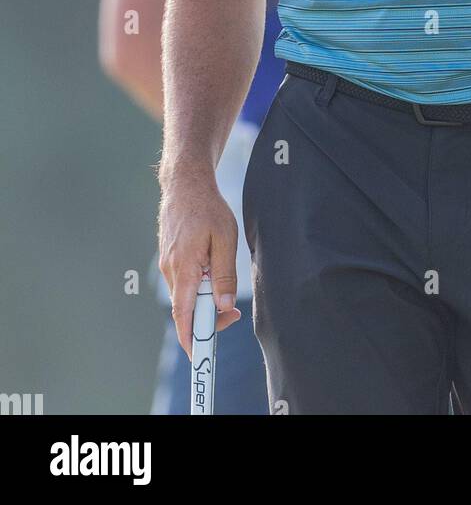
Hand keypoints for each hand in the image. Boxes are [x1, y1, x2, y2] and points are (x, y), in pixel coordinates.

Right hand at [158, 166, 242, 357]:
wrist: (186, 184)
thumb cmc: (208, 208)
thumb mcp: (225, 239)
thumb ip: (224, 274)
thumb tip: (223, 305)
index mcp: (184, 268)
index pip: (183, 314)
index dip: (190, 338)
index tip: (200, 355)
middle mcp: (171, 270)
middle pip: (187, 308)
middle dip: (208, 316)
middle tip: (234, 312)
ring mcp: (168, 264)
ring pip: (186, 294)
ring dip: (204, 298)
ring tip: (224, 284)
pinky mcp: (169, 259)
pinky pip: (184, 281)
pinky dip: (198, 286)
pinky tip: (211, 269)